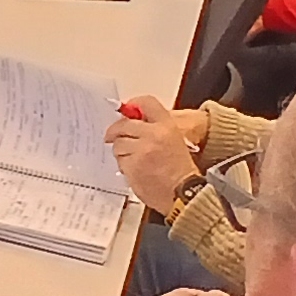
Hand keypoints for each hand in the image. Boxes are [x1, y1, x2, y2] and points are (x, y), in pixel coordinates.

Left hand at [103, 93, 204, 214]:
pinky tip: (135, 170)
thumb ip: (155, 128)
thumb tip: (133, 120)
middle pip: (124, 124)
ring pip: (118, 144)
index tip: (126, 111)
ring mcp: (141, 150)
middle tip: (112, 136)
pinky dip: (124, 165)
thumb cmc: (180, 170)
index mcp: (166, 126)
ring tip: (133, 159)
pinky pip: (119, 161)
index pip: (146, 103)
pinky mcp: (132, 166)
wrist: (182, 193)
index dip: (133, 105)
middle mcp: (153, 134)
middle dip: (116, 131)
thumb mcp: (175, 140)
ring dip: (121, 151)